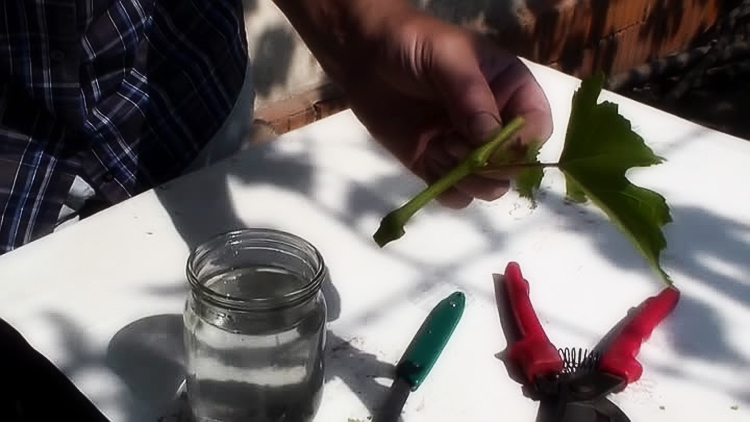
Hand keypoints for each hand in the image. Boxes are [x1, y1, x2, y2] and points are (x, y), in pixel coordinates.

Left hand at [337, 10, 553, 207]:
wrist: (364, 54)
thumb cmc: (413, 43)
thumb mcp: (448, 56)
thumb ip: (471, 93)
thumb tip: (489, 136)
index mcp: (510, 91)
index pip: (536, 129)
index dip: (523, 144)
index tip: (495, 145)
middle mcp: (494, 124)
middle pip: (514, 167)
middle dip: (490, 166)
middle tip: (455, 144)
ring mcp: (465, 148)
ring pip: (487, 187)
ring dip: (467, 179)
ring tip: (438, 147)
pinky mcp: (435, 165)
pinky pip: (455, 195)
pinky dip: (445, 187)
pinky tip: (426, 157)